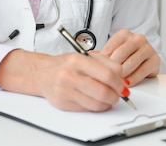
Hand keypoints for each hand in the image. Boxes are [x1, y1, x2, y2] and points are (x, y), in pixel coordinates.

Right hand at [0, 49, 129, 111]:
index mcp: (77, 60)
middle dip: (116, 95)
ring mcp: (65, 90)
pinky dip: (98, 107)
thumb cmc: (65, 64)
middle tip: (119, 94)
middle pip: (104, 91)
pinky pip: (88, 109)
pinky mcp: (63, 103)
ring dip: (108, 103)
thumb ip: (105, 63)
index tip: (123, 84)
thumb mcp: (84, 56)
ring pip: (98, 103)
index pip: (108, 74)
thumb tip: (123, 77)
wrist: (42, 73)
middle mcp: (69, 75)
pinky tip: (97, 100)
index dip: (120, 82)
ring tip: (108, 97)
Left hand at [99, 29, 160, 84]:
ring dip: (122, 75)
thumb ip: (100, 55)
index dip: (103, 61)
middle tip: (106, 78)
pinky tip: (126, 83)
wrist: (144, 59)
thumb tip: (85, 57)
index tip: (99, 70)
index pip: (110, 48)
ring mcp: (148, 48)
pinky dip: (133, 79)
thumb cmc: (125, 56)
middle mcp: (137, 38)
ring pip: (130, 63)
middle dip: (112, 68)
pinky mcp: (155, 60)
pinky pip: (141, 71)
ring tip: (115, 82)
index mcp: (124, 34)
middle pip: (120, 55)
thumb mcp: (112, 52)